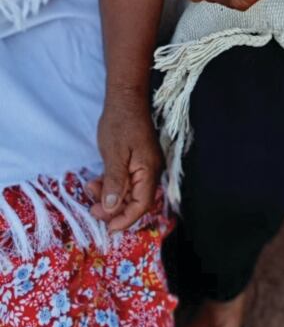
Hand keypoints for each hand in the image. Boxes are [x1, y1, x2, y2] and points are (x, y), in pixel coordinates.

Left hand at [88, 92, 162, 232]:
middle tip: (92, 209)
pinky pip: (127, 181)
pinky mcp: (137, 160)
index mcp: (148, 171)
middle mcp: (150, 171)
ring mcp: (145, 165)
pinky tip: (97, 181)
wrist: (125, 98)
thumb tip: (113, 209)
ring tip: (90, 189)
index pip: (142, 204)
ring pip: (129, 192)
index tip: (108, 228)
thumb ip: (115, 182)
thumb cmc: (120, 123)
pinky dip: (112, 185)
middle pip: (136, 201)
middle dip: (114, 209)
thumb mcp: (114, 153)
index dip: (125, 219)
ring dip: (110, 196)